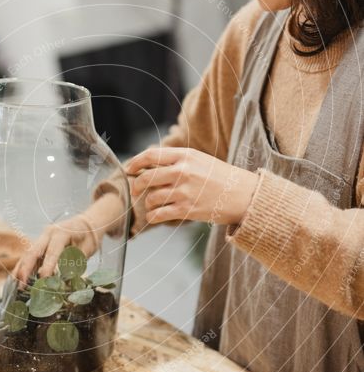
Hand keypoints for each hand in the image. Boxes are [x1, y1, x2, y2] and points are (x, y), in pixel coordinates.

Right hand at [14, 215, 98, 285]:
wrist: (87, 224)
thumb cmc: (88, 238)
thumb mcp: (85, 251)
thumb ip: (73, 264)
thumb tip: (61, 282)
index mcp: (62, 233)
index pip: (52, 252)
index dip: (47, 267)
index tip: (43, 280)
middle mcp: (48, 233)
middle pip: (33, 251)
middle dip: (26, 269)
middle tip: (22, 285)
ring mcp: (42, 237)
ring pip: (28, 254)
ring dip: (21, 269)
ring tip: (17, 285)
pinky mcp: (40, 244)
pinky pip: (29, 255)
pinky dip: (24, 267)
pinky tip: (18, 278)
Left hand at [125, 147, 259, 225]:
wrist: (243, 195)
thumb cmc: (220, 177)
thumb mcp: (199, 159)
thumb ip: (176, 160)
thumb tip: (148, 165)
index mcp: (185, 155)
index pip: (150, 156)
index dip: (135, 163)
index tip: (129, 170)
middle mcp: (183, 171)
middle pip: (146, 178)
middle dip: (137, 186)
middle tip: (136, 190)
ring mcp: (184, 191)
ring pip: (151, 198)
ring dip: (148, 203)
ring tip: (154, 204)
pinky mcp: (187, 209)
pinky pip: (158, 214)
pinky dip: (152, 216)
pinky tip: (155, 215)